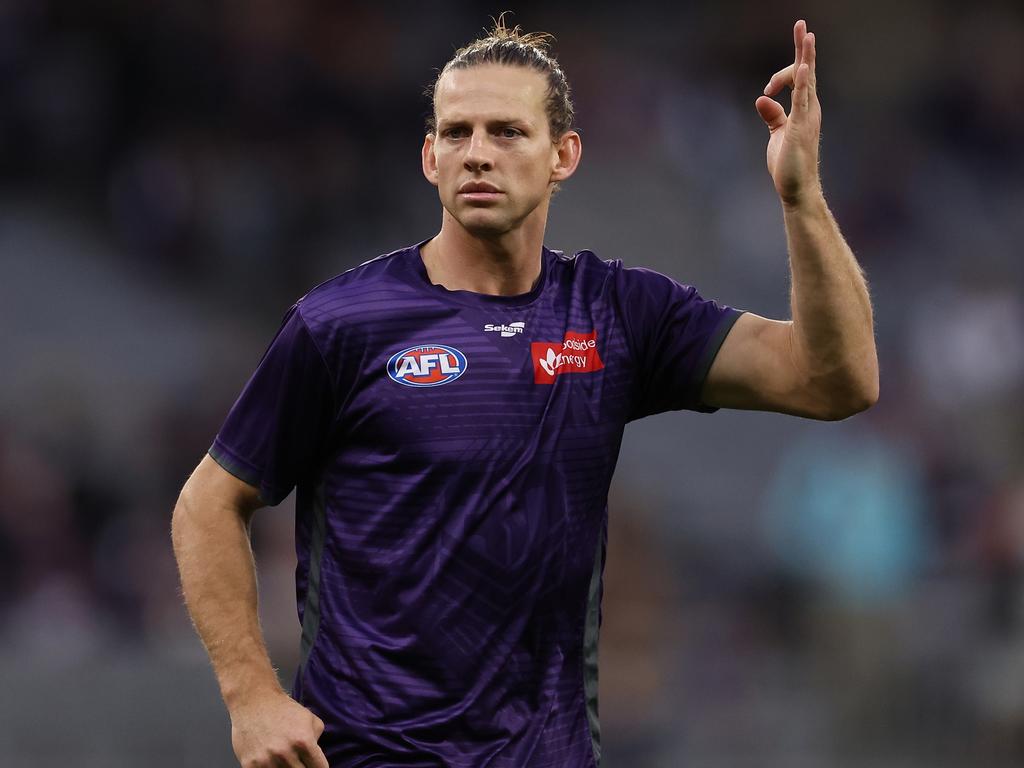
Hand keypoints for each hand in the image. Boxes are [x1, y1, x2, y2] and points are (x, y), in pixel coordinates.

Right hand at [230, 689, 328, 767]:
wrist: (253, 701)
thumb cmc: (283, 709)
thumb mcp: (309, 719)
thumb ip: (317, 739)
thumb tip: (316, 758)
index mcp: (303, 742)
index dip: (318, 767)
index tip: (313, 765)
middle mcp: (285, 754)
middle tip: (298, 760)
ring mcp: (266, 761)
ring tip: (283, 758)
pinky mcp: (250, 765)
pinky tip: (269, 761)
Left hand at [756, 20, 822, 206]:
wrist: (796, 188)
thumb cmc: (789, 163)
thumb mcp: (777, 133)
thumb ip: (772, 115)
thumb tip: (762, 99)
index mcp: (805, 108)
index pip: (798, 79)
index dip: (781, 76)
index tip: (766, 90)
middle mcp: (810, 108)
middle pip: (807, 71)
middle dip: (802, 48)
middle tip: (801, 24)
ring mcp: (808, 117)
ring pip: (808, 81)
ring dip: (805, 57)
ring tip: (806, 35)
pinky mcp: (801, 128)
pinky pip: (803, 101)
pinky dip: (802, 83)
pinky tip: (802, 67)